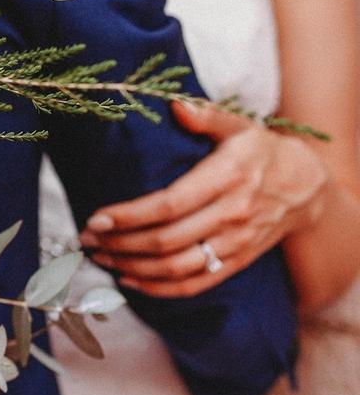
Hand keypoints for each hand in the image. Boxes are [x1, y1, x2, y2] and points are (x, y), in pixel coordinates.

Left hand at [78, 101, 327, 297]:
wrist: (307, 188)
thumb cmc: (262, 151)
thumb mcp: (240, 125)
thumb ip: (207, 115)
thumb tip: (176, 106)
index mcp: (228, 176)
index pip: (169, 204)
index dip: (129, 216)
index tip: (96, 219)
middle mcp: (232, 213)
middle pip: (167, 240)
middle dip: (120, 244)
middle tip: (88, 240)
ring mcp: (236, 242)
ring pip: (177, 267)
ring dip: (133, 267)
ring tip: (101, 259)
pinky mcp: (237, 261)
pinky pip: (196, 283)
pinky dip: (160, 288)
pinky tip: (130, 279)